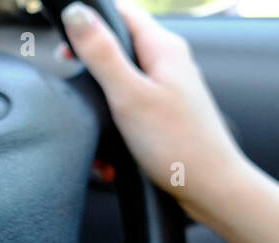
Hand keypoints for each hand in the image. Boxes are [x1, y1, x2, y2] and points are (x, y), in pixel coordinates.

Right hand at [61, 1, 255, 226]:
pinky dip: (116, 129)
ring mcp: (170, 90)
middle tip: (76, 87)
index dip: (90, 21)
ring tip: (96, 128)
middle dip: (92, 70)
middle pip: (120, 48)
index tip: (66, 41)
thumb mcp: (129, 94)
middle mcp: (170, 63)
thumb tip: (76, 13)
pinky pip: (132, 112)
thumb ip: (101, 53)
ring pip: (123, 84)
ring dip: (103, 107)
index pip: (121, 13)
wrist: (211, 188)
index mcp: (164, 48)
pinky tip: (111, 154)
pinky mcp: (167, 116)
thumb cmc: (178, 145)